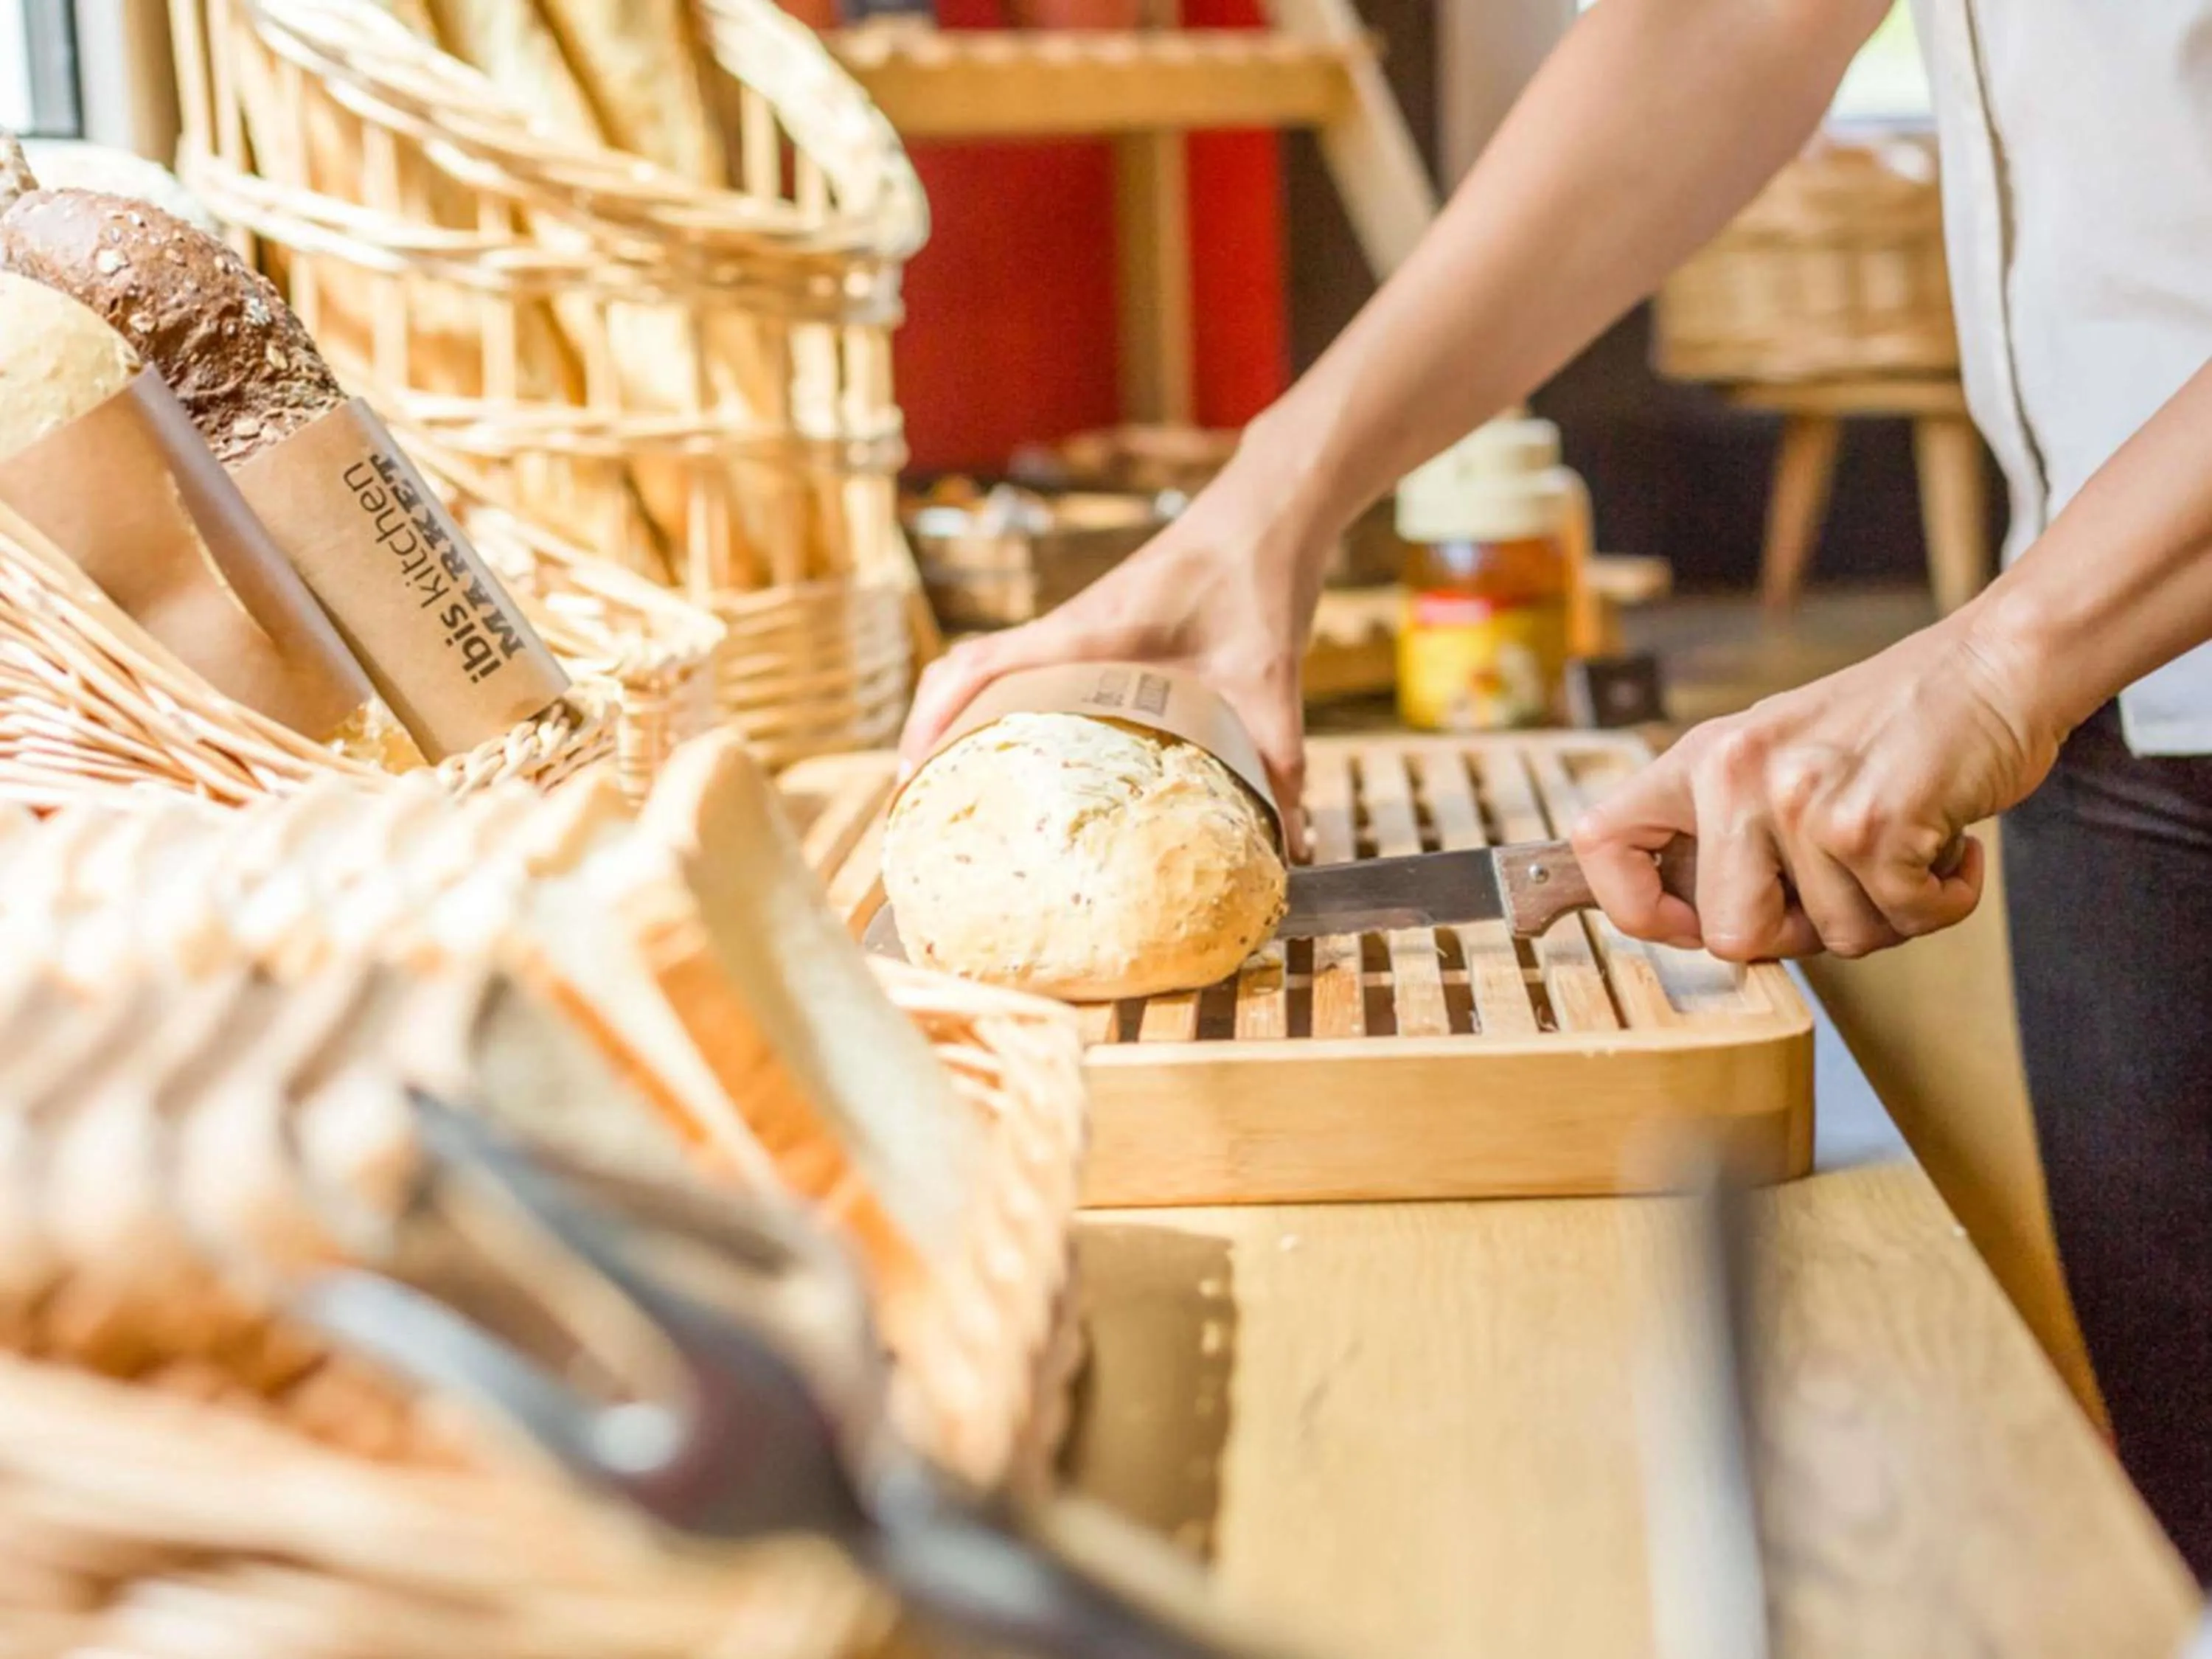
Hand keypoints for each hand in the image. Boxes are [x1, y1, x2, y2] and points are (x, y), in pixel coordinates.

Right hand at [898, 464, 1331, 820]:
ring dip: (956, 714)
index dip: (935, 718)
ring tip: (950, 780)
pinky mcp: (1095, 630)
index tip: (913, 774)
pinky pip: (1021, 664)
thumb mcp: (1271, 678)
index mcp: (1090, 632)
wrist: (1269, 515)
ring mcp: (1077, 627)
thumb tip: (1291, 846)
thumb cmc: (1258, 580)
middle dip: (928, 730)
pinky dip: (997, 699)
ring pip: (986, 666)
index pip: (982, 666)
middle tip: (919, 799)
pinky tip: (1016, 748)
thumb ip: (1281, 760)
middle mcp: (1069, 628)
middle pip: (963, 672)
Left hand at [1569, 619, 2064, 959]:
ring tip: (1906, 844)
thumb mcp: (1776, 752)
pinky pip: (1905, 921)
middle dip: (1799, 936)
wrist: (1994, 664)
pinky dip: (1942, 903)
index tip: (1692, 924)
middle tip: (1845, 886)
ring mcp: (1803, 800)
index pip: (1601, 841)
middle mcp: (1738, 775)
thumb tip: (1699, 927)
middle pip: (1731, 936)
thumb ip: (1727, 825)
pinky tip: (1948, 846)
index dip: (1635, 907)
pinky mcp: (1875, 824)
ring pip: (1836, 939)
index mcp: (1702, 759)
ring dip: (1888, 912)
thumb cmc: (1891, 723)